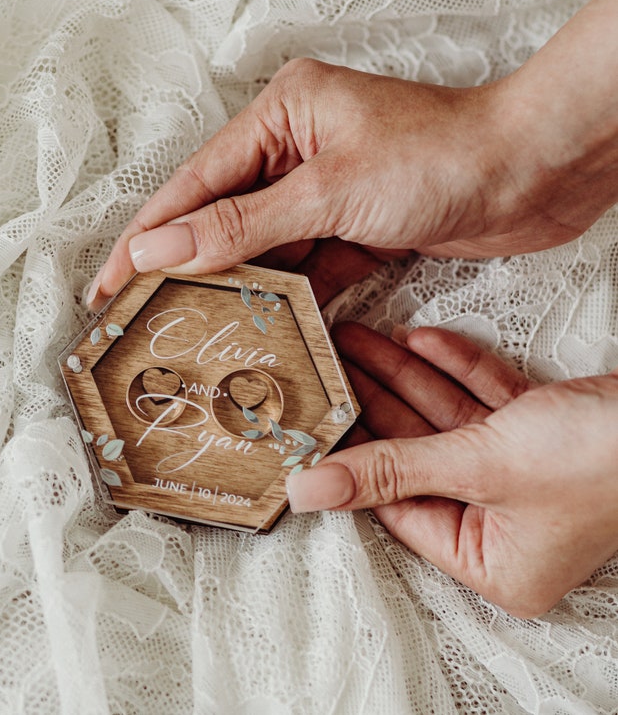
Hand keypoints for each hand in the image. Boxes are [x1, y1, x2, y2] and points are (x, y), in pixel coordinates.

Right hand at [85, 0, 617, 309]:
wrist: (533, 172)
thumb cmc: (443, 154)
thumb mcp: (328, 189)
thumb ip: (242, 224)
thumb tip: (163, 248)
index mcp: (281, 116)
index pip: (194, 185)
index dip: (148, 237)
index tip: (110, 282)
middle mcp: (297, 148)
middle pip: (221, 217)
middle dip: (183, 265)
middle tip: (138, 313)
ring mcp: (325, 190)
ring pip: (262, 247)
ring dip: (234, 287)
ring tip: (190, 329)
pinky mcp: (354, 225)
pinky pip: (305, 265)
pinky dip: (288, 295)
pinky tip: (261, 327)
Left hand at [286, 323, 617, 617]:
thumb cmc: (601, 460)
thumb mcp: (479, 465)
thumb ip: (389, 470)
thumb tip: (309, 492)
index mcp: (493, 560)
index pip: (399, 508)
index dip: (357, 460)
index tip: (319, 418)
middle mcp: (507, 524)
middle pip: (419, 455)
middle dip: (376, 399)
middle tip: (332, 361)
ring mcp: (526, 476)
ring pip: (448, 420)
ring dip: (407, 375)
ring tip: (356, 337)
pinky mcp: (544, 434)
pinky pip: (486, 401)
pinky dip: (458, 369)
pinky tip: (420, 339)